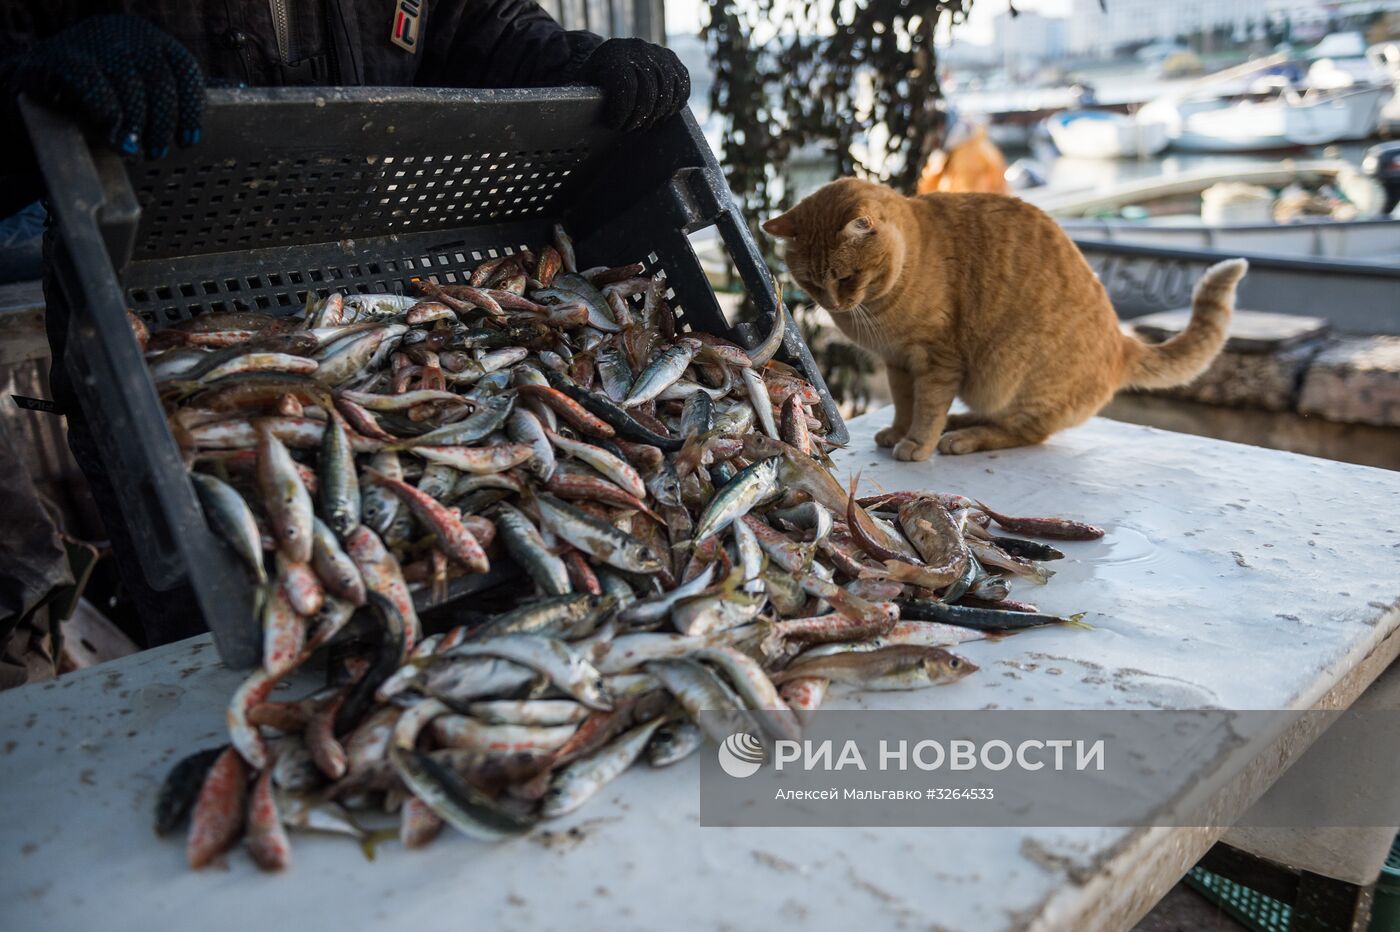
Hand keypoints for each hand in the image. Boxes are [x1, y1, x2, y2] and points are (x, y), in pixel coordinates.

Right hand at [7, 15, 203, 158]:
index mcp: (149, 41)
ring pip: (128, 81)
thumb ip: (154, 111)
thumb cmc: (90, 102)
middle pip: (158, 78)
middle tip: (156, 151)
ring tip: (131, 148)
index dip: (190, 108)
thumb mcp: (130, 102)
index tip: (188, 140)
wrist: (32, 89)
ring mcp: (92, 39)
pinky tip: (109, 130)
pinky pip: (91, 82)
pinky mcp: (61, 54)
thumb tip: (175, 140)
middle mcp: (124, 33)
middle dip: (161, 122)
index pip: (183, 68)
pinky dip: (104, 111)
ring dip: (135, 122)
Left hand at [582, 38, 690, 131]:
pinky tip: (660, 114)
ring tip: (645, 124)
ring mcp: (658, 52)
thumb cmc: (594, 79)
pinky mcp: (672, 59)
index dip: (622, 113)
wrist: (611, 58)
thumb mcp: (582, 86)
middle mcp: (637, 48)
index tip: (615, 125)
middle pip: (649, 93)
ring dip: (657, 115)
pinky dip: (674, 105)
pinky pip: (682, 86)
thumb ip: (582, 98)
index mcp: (613, 54)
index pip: (626, 87)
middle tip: (630, 129)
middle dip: (640, 118)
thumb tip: (574, 118)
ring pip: (668, 92)